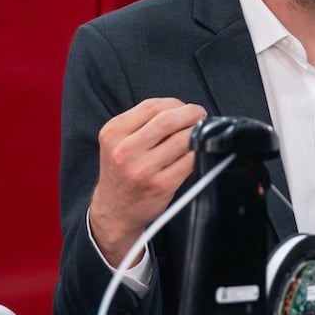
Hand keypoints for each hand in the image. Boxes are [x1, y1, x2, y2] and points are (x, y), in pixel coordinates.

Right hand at [87, 97, 207, 264]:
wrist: (115, 210)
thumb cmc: (122, 173)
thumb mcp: (118, 142)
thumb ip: (142, 124)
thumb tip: (180, 109)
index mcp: (114, 133)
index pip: (151, 106)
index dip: (175, 103)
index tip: (185, 107)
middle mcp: (125, 150)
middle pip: (168, 120)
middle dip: (191, 113)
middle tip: (200, 115)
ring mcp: (143, 169)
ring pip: (181, 140)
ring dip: (197, 133)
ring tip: (200, 133)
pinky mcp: (161, 185)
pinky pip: (189, 161)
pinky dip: (198, 153)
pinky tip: (198, 152)